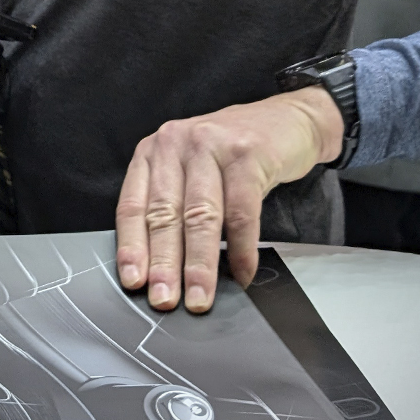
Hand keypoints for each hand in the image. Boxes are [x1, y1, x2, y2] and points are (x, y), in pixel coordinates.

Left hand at [114, 87, 342, 313]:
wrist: (287, 119)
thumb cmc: (231, 154)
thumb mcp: (190, 170)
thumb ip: (172, 206)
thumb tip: (161, 268)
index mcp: (153, 153)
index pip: (133, 205)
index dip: (132, 247)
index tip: (133, 282)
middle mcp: (175, 144)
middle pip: (164, 214)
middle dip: (164, 264)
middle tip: (164, 300)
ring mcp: (210, 146)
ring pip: (200, 216)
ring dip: (199, 264)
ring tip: (199, 298)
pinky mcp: (246, 155)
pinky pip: (241, 212)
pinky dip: (242, 249)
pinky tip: (243, 274)